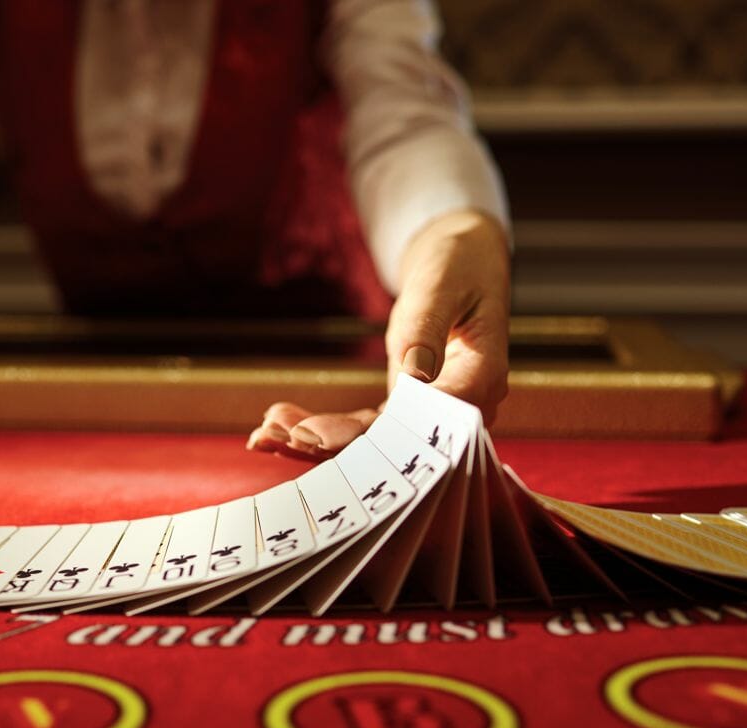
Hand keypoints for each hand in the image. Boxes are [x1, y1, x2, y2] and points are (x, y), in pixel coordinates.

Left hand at [247, 209, 509, 458]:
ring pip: (374, 440)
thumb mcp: (441, 285)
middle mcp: (458, 408)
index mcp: (481, 379)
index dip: (375, 436)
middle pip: (395, 444)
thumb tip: (415, 377)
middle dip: (334, 444)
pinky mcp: (406, 408)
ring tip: (266, 434)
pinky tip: (282, 425)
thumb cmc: (458, 264)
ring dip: (319, 440)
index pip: (429, 424)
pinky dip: (325, 427)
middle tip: (280, 436)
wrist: (461, 262)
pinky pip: (366, 427)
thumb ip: (427, 329)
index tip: (322, 436)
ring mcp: (430, 413)